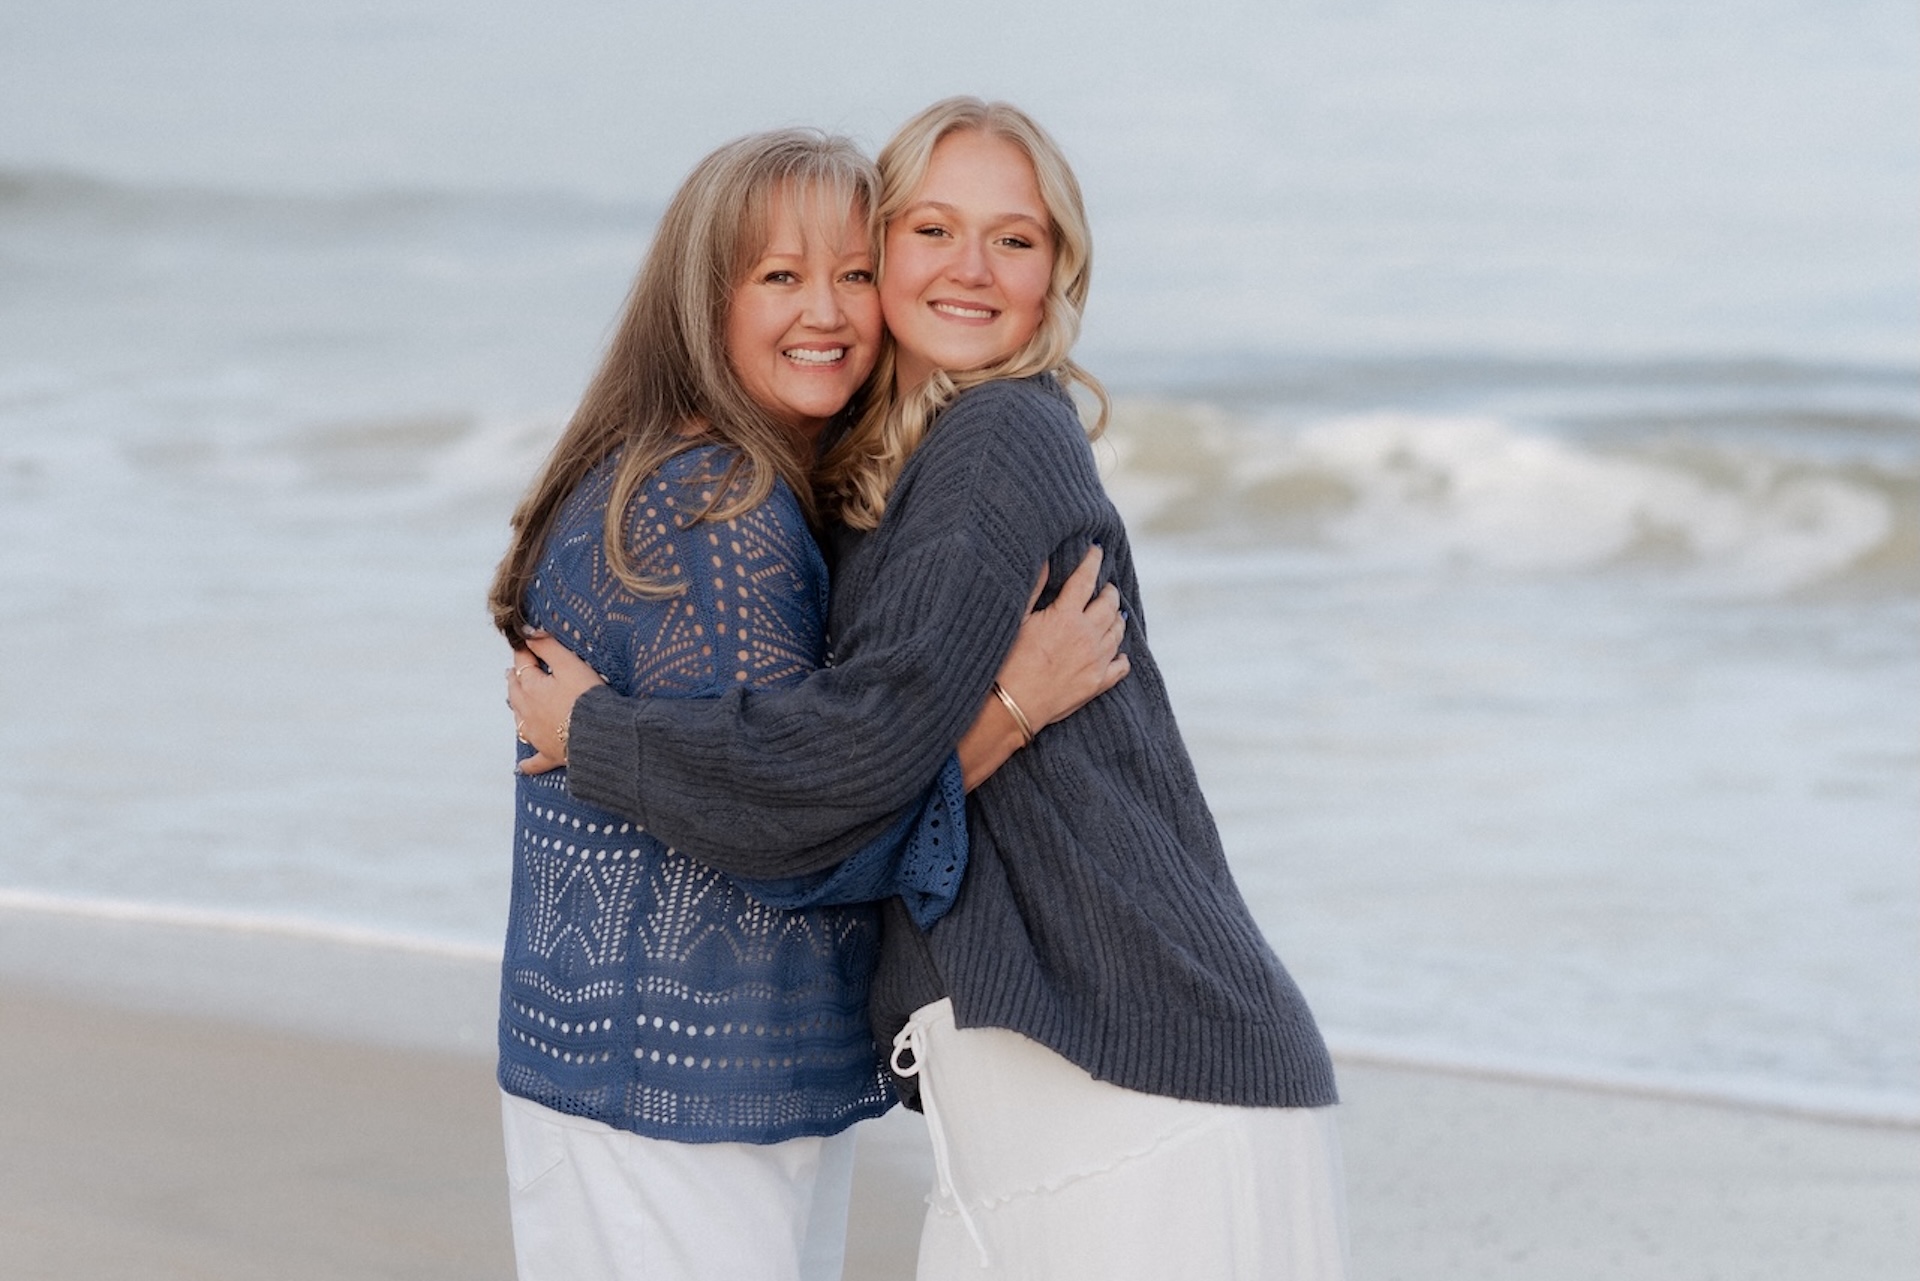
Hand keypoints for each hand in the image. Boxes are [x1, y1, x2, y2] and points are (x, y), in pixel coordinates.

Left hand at [506, 633, 605, 774]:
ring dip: (517, 709)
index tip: (523, 643)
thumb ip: (548, 646)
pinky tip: (521, 768)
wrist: (599, 735)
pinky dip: (528, 764)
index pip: (523, 665)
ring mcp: (537, 736)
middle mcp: (528, 712)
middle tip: (513, 671)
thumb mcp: (569, 664)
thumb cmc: (587, 698)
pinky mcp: (550, 755)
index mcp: (532, 688)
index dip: (523, 652)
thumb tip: (527, 632)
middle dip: (515, 679)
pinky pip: (535, 762)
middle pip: (516, 692)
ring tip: (516, 701)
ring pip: (520, 721)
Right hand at [994, 544, 1129, 730]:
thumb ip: (1033, 589)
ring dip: (1117, 618)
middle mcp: (1087, 635)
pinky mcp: (1097, 684)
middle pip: (1109, 604)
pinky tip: (1118, 652)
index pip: (1086, 579)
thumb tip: (1044, 560)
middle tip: (1106, 586)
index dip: (1093, 561)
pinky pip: (1121, 665)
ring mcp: (1095, 660)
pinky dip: (1121, 656)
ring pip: (1118, 631)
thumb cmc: (1006, 662)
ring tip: (1114, 612)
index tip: (1098, 550)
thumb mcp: (1016, 620)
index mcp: (1066, 616)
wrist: (1010, 706)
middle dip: (1109, 591)